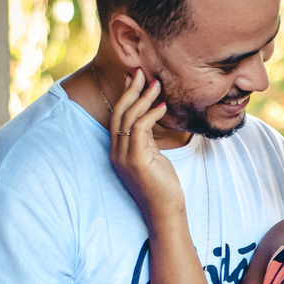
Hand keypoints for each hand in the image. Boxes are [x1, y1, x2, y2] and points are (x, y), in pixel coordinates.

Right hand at [109, 69, 185, 226]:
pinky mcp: (136, 161)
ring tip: (157, 84)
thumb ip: (147, 140)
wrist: (166, 212)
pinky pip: (140, 130)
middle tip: (141, 71)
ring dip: (143, 99)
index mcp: (119, 151)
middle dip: (130, 90)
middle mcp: (117, 152)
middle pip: (119, 113)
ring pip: (129, 119)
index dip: (124, 96)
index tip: (133, 78)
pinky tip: (163, 107)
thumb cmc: (163, 186)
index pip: (117, 117)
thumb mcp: (154, 157)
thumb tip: (150, 117)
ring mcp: (124, 157)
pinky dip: (151, 115)